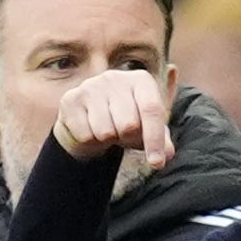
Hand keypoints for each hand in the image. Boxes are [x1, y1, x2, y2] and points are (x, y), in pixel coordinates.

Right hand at [53, 69, 174, 167]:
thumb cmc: (128, 121)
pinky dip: (91, 140)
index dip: (155, 140)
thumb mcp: (149, 128)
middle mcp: (115, 77)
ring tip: (109, 130)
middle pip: (128, 125)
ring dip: (109, 139)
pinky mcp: (71, 99)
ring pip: (105, 132)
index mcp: (142, 80)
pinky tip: (92, 129)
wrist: (90, 117)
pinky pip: (86, 134)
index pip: (152, 110)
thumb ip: (163, 140)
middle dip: (129, 139)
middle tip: (125, 134)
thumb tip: (169, 153)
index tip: (157, 163)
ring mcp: (90, 86)